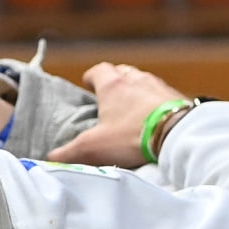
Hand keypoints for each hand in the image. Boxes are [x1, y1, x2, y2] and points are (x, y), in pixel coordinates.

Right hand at [45, 62, 188, 167]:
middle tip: (109, 95)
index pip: (98, 70)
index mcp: (113, 85)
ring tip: (132, 106)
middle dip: (114, 80)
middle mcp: (136, 80)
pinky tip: (154, 116)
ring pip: (143, 81)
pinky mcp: (177, 97)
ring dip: (136, 89)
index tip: (88, 83)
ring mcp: (159, 86)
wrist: (177, 134)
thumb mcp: (94, 147)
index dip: (92, 76)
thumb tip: (51, 158)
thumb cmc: (132, 136)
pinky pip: (162, 94)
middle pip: (122, 71)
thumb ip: (69, 152)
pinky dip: (155, 101)